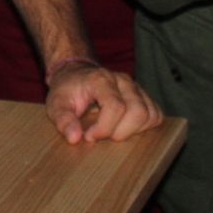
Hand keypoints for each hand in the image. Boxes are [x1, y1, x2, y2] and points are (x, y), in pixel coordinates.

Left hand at [45, 61, 163, 144]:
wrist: (75, 73)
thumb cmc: (67, 90)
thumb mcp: (56, 104)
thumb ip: (63, 120)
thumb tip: (75, 138)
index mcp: (101, 79)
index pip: (116, 107)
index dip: (104, 128)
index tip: (88, 136)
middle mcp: (123, 81)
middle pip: (138, 112)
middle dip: (120, 132)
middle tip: (101, 135)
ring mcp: (135, 87)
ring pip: (150, 114)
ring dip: (134, 131)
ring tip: (113, 132)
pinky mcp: (143, 96)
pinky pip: (156, 114)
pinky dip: (145, 127)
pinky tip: (126, 129)